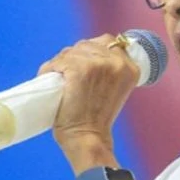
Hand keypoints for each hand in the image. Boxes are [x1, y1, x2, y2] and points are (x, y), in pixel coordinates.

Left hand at [38, 34, 138, 170]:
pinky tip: (49, 78)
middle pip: (87, 44)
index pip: (108, 42)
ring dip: (61, 63)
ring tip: (59, 79)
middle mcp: (117, 62)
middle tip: (67, 75)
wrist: (88, 138)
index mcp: (130, 67)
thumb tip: (88, 54)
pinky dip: (50, 69)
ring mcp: (98, 64)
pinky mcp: (79, 70)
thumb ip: (109, 71)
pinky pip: (59, 62)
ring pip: (71, 52)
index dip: (92, 51)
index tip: (83, 64)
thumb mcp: (115, 89)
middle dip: (75, 56)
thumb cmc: (98, 119)